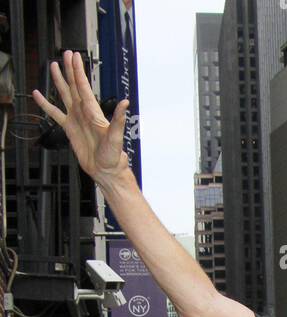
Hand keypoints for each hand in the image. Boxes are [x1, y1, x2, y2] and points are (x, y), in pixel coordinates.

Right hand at [32, 50, 129, 185]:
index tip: (74, 57)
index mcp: (93, 111)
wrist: (105, 170)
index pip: (84, 87)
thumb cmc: (113, 156)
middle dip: (70, 70)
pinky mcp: (69, 128)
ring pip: (65, 95)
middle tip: (66, 53)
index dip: (78, 71)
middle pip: (74, 85)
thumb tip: (125, 103)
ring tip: (53, 66)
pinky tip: (38, 95)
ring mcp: (75, 118)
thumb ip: (119, 119)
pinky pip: (54, 113)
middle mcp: (84, 112)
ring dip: (59, 81)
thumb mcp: (116, 137)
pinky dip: (46, 104)